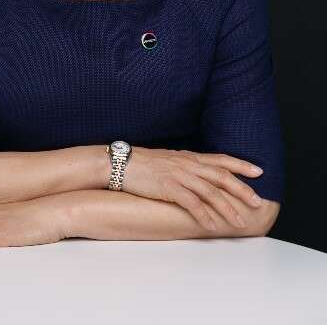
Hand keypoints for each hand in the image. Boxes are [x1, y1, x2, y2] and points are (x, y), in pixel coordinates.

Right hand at [122, 147, 264, 231]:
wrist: (122, 163)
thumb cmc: (143, 163)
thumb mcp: (170, 160)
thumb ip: (186, 166)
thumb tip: (200, 174)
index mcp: (190, 157)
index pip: (221, 159)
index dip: (241, 164)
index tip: (259, 172)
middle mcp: (188, 164)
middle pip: (221, 176)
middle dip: (242, 189)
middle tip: (257, 202)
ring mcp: (179, 175)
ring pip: (210, 192)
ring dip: (227, 208)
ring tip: (239, 223)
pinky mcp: (168, 187)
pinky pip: (190, 202)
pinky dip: (203, 215)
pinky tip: (211, 226)